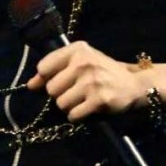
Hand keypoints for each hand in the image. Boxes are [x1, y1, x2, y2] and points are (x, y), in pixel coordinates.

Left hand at [26, 41, 145, 121]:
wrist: (135, 85)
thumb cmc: (103, 72)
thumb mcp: (80, 64)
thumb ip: (53, 71)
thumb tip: (30, 85)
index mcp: (78, 50)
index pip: (44, 67)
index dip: (48, 78)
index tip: (61, 80)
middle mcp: (84, 62)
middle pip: (51, 89)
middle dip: (60, 94)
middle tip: (77, 91)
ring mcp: (91, 82)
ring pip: (60, 103)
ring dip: (70, 106)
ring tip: (84, 99)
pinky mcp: (99, 100)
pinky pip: (73, 115)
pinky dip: (78, 116)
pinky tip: (90, 108)